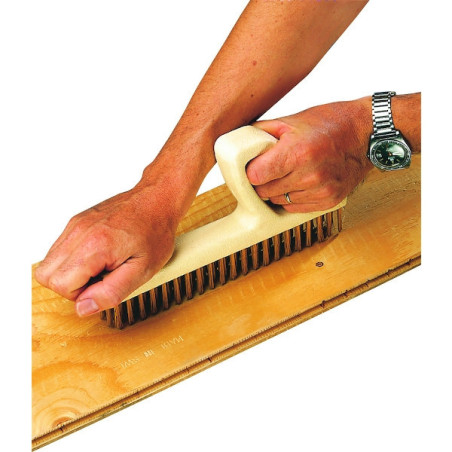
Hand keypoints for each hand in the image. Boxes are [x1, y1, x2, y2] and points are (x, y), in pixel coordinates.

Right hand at [35, 182, 176, 316]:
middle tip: (100, 279)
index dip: (81, 294)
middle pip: (45, 275)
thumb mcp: (142, 270)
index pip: (60, 284)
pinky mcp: (76, 222)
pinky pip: (59, 250)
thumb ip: (111, 292)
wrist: (157, 200)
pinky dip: (73, 260)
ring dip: (71, 273)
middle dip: (70, 286)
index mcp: (95, 245)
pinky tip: (98, 256)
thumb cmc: (155, 233)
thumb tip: (83, 308)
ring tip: (100, 266)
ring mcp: (75, 225)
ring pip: (49, 263)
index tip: (104, 285)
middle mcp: (78, 232)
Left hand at [246, 97, 373, 212]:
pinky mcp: (328, 202)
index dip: (249, 172)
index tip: (252, 167)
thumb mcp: (292, 120)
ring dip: (277, 190)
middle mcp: (309, 175)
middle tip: (269, 168)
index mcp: (297, 152)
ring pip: (278, 201)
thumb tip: (240, 144)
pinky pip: (294, 208)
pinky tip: (299, 182)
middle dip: (261, 181)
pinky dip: (291, 197)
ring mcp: (320, 191)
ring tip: (288, 172)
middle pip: (264, 192)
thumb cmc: (331, 123)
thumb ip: (262, 133)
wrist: (366, 134)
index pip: (254, 176)